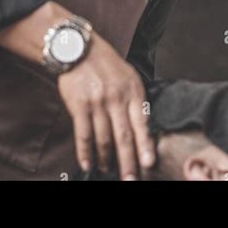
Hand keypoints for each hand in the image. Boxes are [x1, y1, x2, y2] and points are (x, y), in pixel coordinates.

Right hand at [57, 30, 155, 179]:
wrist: (78, 48)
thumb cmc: (105, 63)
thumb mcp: (128, 75)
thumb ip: (135, 99)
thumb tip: (144, 128)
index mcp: (132, 90)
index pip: (142, 123)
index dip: (145, 145)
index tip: (149, 164)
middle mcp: (116, 97)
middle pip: (124, 137)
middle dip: (128, 162)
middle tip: (131, 179)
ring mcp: (97, 102)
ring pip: (104, 139)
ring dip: (106, 159)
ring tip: (108, 171)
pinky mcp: (79, 105)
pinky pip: (83, 134)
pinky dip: (85, 152)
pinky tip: (87, 163)